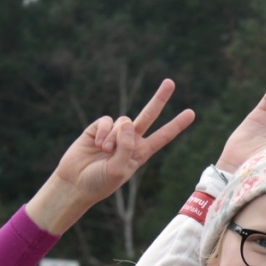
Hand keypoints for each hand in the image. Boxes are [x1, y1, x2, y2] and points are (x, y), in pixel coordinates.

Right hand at [28, 79, 194, 233]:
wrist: (74, 182)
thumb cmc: (99, 182)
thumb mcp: (118, 170)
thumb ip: (126, 147)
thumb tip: (127, 122)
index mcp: (140, 153)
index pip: (163, 136)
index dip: (176, 125)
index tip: (191, 113)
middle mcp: (130, 140)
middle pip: (149, 115)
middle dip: (159, 99)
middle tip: (170, 82)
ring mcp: (114, 133)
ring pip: (124, 121)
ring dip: (114, 137)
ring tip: (104, 151)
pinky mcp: (98, 128)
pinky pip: (107, 121)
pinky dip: (103, 132)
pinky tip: (96, 144)